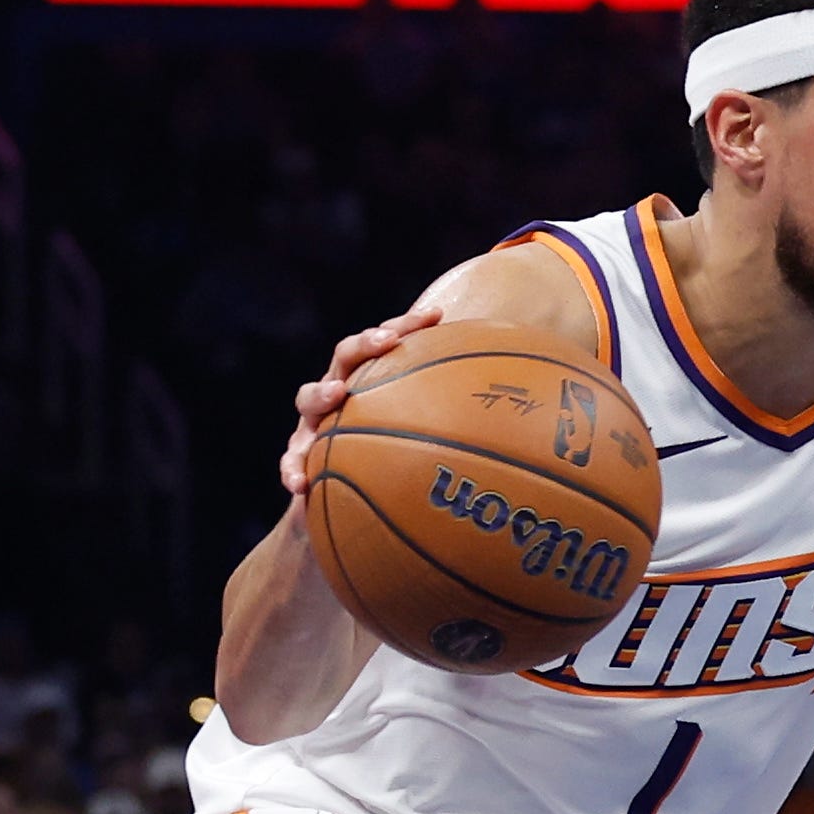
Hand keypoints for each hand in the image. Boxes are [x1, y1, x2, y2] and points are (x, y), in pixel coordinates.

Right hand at [277, 309, 442, 496]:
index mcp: (369, 377)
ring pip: (308, 399)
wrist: (345, 497)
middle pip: (344, 356)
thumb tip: (522, 416)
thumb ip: (454, 421)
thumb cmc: (393, 457)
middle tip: (386, 341)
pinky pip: (291, 460)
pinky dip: (292, 468)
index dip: (407, 327)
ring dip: (321, 393)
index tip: (436, 316)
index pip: (385, 341)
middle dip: (364, 345)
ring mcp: (314, 421)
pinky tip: (299, 485)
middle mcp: (339, 390)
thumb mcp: (423, 438)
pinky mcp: (299, 455)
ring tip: (337, 395)